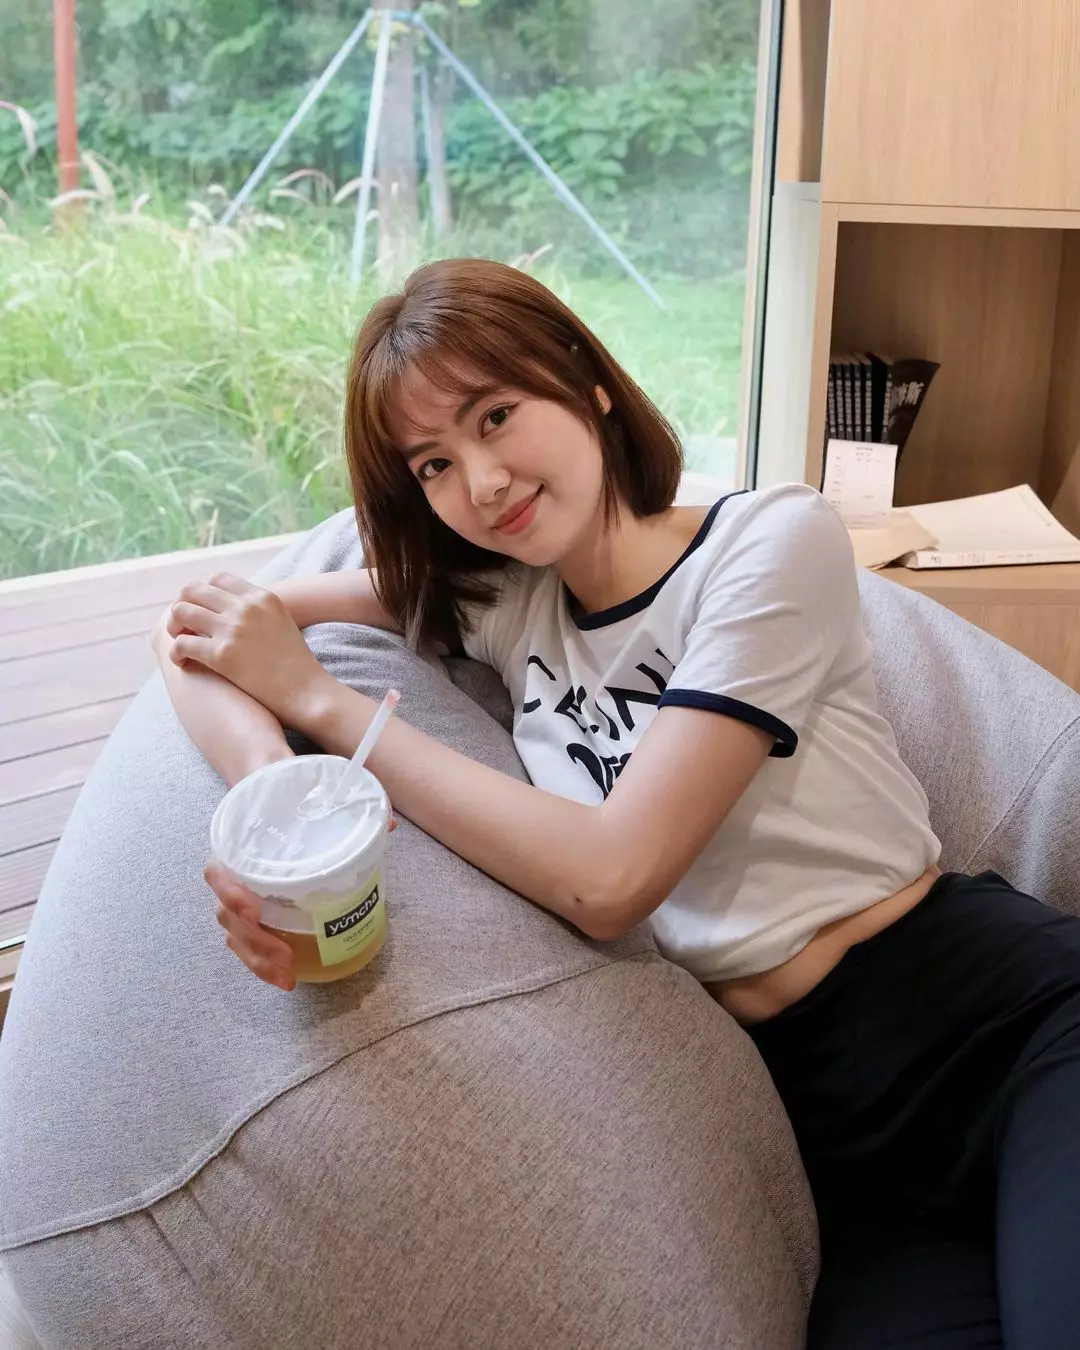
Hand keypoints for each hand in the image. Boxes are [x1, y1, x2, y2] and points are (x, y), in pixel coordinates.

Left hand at [167, 573, 331, 726]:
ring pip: (182, 612)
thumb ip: (258, 611)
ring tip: (179, 641)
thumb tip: (231, 609)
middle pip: (194, 590)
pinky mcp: (222, 655)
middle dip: (183, 605)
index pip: (218, 579)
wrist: (308, 692)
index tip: (201, 610)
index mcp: (262, 596)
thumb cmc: (296, 665)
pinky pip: (182, 643)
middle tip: (182, 626)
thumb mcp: (282, 623)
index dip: (203, 593)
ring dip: (174, 626)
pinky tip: (182, 662)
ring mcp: (233, 629)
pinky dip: (176, 652)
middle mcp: (246, 607)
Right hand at [206, 820, 397, 991]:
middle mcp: (232, 878)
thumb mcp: (314, 797)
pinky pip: (249, 947)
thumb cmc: (288, 805)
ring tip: (287, 976)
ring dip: (259, 960)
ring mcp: (239, 902)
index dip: (230, 893)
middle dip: (254, 940)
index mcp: (237, 849)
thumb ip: (345, 808)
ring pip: (237, 937)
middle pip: (227, 916)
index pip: (218, 873)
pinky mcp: (253, 919)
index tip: (253, 909)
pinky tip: (288, 978)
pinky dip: (264, 965)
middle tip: (284, 954)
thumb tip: (387, 823)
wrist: (274, 806)